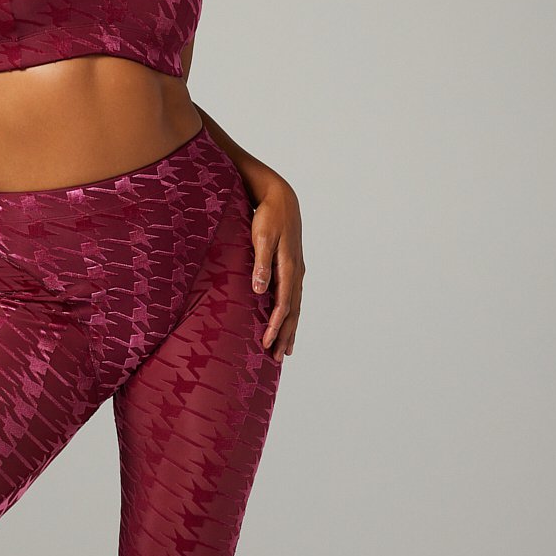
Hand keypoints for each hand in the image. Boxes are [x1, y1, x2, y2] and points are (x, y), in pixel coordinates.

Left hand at [249, 174, 304, 359]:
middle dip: (285, 335)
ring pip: (295, 306)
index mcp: (289, 268)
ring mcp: (296, 270)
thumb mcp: (262, 238)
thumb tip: (259, 290)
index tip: (266, 343)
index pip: (283, 304)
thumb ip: (261, 264)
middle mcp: (296, 272)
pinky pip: (293, 297)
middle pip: (292, 311)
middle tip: (278, 358)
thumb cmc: (268, 216)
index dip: (275, 325)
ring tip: (286, 349)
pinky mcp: (292, 267)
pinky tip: (287, 322)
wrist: (281, 197)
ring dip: (290, 329)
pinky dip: (291, 314)